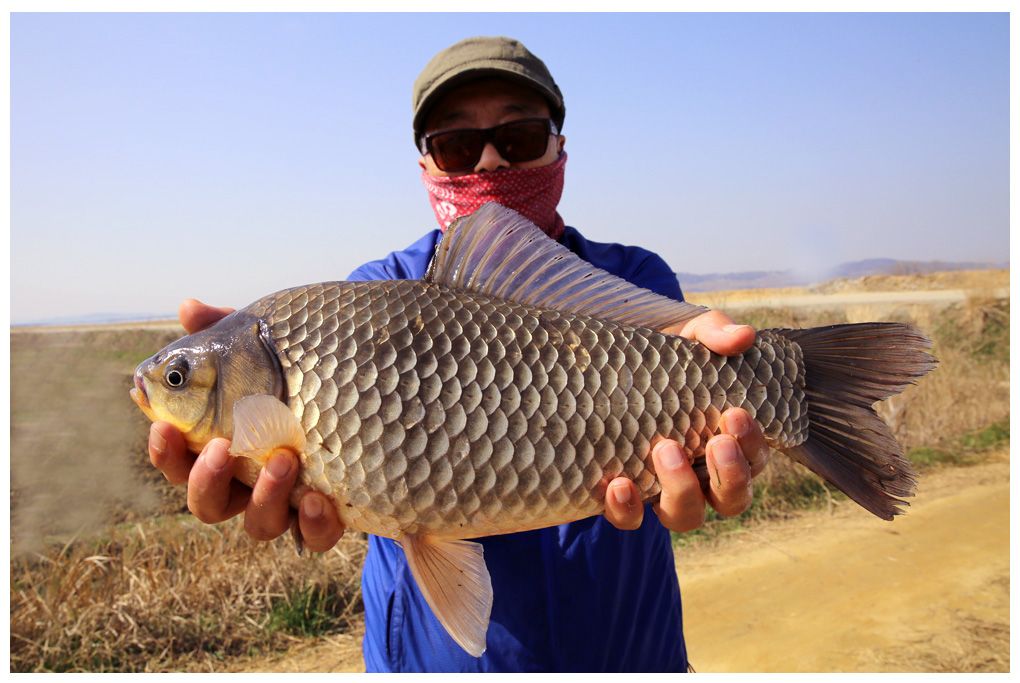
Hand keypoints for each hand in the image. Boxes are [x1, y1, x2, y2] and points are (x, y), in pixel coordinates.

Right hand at [147, 298, 344, 551]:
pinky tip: (320, 498)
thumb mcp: (270, 348)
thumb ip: (228, 332)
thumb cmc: (304, 373)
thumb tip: (189, 308)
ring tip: (284, 461)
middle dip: (206, 482)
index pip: (179, 460)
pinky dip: (314, 525)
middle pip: (208, 504)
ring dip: (264, 499)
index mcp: (224, 446)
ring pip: (259, 526)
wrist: (378, 395)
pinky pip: (314, 537)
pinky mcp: (329, 515)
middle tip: (219, 450)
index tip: (163, 426)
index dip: (165, 452)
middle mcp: (250, 482)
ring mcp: (289, 502)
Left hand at [602, 310, 770, 531]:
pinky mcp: (625, 497)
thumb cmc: (664, 357)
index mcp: (729, 444)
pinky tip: (618, 485)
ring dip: (681, 491)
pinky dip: (627, 509)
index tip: (735, 413)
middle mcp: (703, 477)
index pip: (755, 459)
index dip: (752, 444)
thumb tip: (743, 335)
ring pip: (685, 516)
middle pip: (731, 499)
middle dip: (730, 475)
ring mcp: (664, 491)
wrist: (612, 366)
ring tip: (665, 450)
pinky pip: (630, 518)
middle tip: (714, 442)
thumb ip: (715, 333)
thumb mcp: (689, 337)